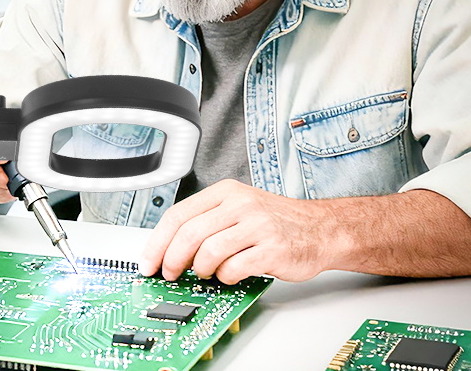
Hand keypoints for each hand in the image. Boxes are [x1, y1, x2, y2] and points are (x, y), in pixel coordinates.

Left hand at [139, 179, 338, 283]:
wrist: (321, 229)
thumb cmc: (276, 222)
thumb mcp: (239, 208)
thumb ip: (207, 222)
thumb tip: (168, 248)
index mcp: (226, 192)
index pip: (178, 215)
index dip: (157, 242)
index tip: (149, 262)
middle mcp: (241, 204)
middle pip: (189, 234)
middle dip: (172, 259)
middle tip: (170, 273)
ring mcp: (257, 226)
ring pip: (208, 251)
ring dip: (200, 269)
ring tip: (205, 273)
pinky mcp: (272, 249)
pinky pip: (234, 267)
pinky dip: (225, 277)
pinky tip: (229, 275)